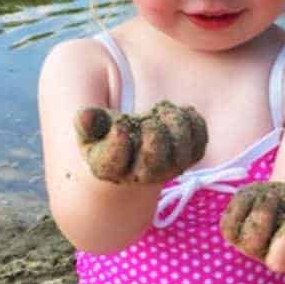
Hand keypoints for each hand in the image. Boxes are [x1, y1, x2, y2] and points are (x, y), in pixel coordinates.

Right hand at [75, 100, 206, 183]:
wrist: (134, 147)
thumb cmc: (109, 133)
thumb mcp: (94, 126)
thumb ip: (89, 121)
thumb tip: (84, 116)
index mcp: (111, 169)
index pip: (112, 164)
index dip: (117, 145)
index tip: (120, 125)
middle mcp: (142, 174)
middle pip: (154, 162)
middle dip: (154, 135)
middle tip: (149, 118)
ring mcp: (169, 167)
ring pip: (181, 152)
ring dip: (175, 124)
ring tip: (162, 109)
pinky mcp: (190, 155)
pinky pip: (199, 141)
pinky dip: (193, 122)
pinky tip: (179, 111)